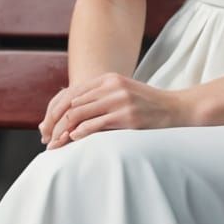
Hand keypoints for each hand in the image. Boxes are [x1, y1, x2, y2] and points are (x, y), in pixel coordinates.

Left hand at [39, 74, 197, 147]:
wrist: (176, 109)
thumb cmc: (148, 105)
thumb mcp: (123, 93)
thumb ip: (101, 97)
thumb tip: (73, 114)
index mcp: (108, 79)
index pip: (72, 94)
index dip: (55, 111)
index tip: (47, 127)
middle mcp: (112, 86)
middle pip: (72, 104)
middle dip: (56, 124)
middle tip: (47, 140)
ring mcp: (120, 100)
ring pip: (80, 114)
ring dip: (64, 131)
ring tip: (56, 144)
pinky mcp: (128, 116)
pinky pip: (96, 124)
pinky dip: (81, 132)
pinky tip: (73, 140)